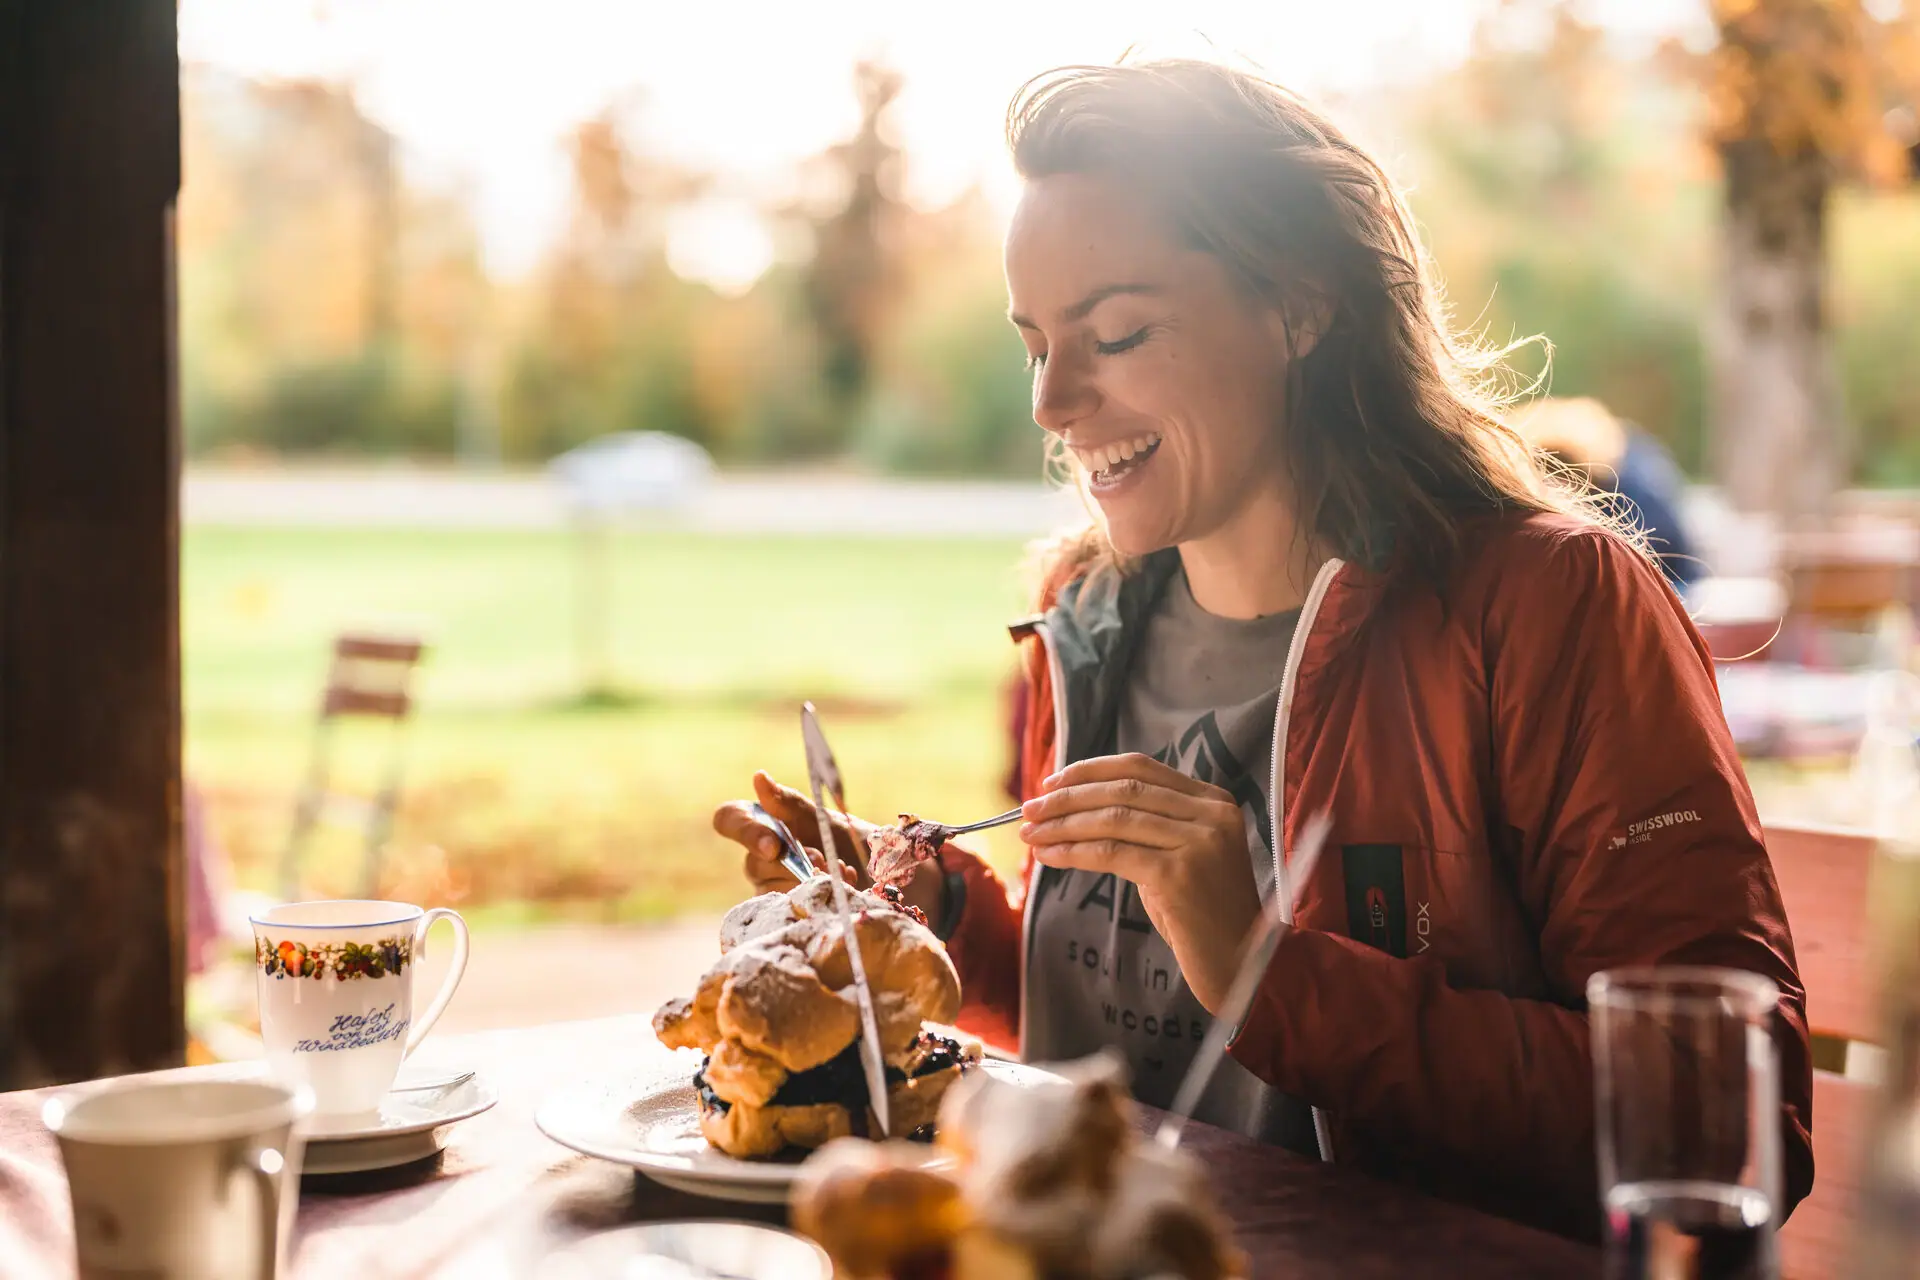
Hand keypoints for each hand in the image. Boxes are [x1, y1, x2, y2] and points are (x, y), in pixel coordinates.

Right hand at [712, 772, 943, 919]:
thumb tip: (759, 779)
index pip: (730, 819)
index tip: (775, 845)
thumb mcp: (830, 822)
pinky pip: (790, 916)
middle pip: (753, 861)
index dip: (745, 829)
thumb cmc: (856, 845)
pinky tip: (844, 898)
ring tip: (846, 878)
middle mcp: (762, 861)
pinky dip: (820, 905)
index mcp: (768, 825)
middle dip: (794, 864)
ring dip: (812, 884)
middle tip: (828, 863)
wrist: (897, 881)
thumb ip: (794, 806)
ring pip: (773, 891)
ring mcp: (773, 893)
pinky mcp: (790, 921)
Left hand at [1019, 754, 1261, 1012]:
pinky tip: (1050, 857)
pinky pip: (1111, 854)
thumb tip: (1078, 807)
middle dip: (1068, 797)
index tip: (1052, 782)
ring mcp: (1198, 842)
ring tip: (1030, 834)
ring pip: (1114, 820)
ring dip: (1063, 825)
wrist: (1242, 965)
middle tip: (1028, 809)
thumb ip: (1149, 825)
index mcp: (1213, 800)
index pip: (1141, 768)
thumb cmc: (1203, 914)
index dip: (1091, 771)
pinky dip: (1073, 853)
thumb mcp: (1181, 856)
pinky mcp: (1178, 874)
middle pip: (1123, 791)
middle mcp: (1211, 814)